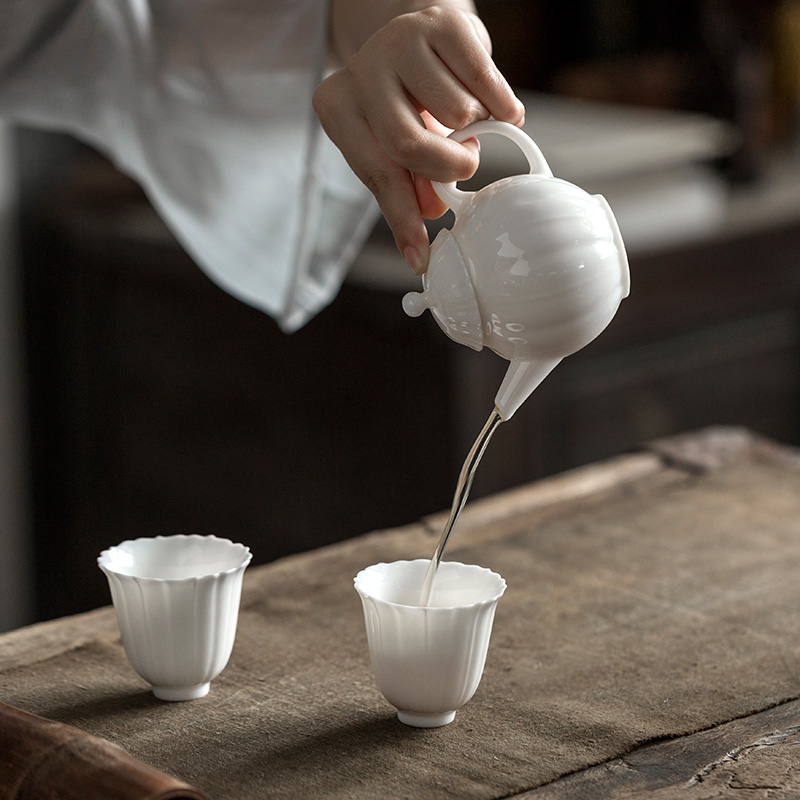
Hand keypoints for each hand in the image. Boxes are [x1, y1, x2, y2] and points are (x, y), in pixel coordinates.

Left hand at [313, 5, 523, 273]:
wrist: (427, 39)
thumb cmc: (409, 104)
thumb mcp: (399, 150)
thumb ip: (410, 183)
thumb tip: (430, 214)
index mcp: (338, 110)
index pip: (376, 174)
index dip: (402, 218)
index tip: (421, 259)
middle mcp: (360, 72)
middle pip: (406, 144)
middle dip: (446, 166)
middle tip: (467, 166)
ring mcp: (398, 42)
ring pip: (453, 112)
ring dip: (473, 125)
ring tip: (468, 117)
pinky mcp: (441, 23)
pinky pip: (483, 81)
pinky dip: (502, 105)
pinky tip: (503, 110)